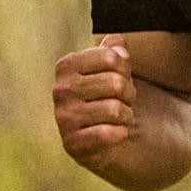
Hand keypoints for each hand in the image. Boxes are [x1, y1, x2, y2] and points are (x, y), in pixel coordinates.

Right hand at [52, 34, 135, 168]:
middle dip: (130, 94)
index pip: (110, 57)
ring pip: (115, 110)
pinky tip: (113, 134)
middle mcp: (60, 90)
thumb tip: (119, 46)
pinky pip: (108, 134)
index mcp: (67, 65)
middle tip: (124, 101)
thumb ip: (114, 50)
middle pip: (116, 83)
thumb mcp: (112, 68)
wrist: (102, 137)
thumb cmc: (107, 96)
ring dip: (127, 115)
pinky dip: (120, 134)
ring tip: (118, 118)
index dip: (125, 69)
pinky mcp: (71, 143)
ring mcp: (64, 118)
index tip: (121, 77)